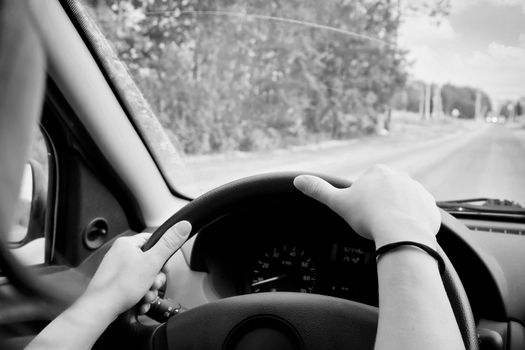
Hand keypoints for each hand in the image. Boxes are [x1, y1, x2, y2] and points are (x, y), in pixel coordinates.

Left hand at [78, 221, 191, 319]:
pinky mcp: (116, 284)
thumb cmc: (119, 286)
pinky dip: (141, 295)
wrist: (100, 309)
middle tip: (152, 284)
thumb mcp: (152, 262)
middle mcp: (121, 255)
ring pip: (144, 277)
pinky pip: (136, 287)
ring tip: (145, 295)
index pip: (154, 241)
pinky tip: (140, 301)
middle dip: (156, 278)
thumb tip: (183, 226)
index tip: (164, 266)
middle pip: (151, 262)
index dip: (163, 255)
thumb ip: (169, 244)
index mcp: (128, 244)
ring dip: (150, 289)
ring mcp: (118, 270)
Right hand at [293, 165, 439, 248]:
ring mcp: (418, 190)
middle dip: (381, 206)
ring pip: (404, 202)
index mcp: (377, 172)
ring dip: (398, 213)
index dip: (362, 202)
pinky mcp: (431, 206)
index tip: (362, 215)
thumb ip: (318, 190)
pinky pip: (420, 213)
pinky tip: (405, 232)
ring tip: (390, 230)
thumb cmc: (369, 217)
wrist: (402, 233)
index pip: (367, 185)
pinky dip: (414, 222)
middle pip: (386, 193)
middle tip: (375, 224)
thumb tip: (297, 180)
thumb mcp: (338, 203)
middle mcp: (400, 176)